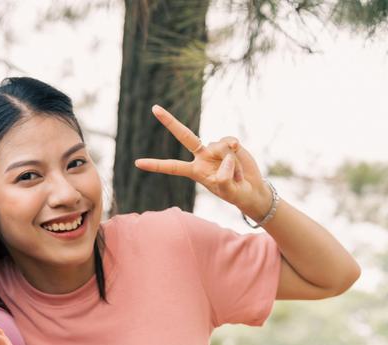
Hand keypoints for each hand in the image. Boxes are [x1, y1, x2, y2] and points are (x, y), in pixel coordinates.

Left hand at [134, 105, 272, 219]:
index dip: (156, 165)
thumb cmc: (235, 193)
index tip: (137, 163)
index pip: (172, 166)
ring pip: (220, 147)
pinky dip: (236, 153)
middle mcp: (202, 156)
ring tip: (236, 175)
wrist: (251, 189)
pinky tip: (239, 158)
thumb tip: (225, 154)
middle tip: (154, 108)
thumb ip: (224, 177)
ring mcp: (215, 148)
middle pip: (184, 135)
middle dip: (170, 122)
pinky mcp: (229, 143)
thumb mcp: (228, 191)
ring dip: (232, 163)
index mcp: (195, 171)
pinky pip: (230, 142)